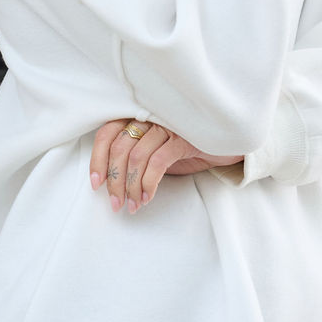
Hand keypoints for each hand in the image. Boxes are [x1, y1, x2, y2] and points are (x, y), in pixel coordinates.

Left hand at [89, 117, 243, 213]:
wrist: (225, 144)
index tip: (96, 184)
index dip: (97, 159)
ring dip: (131, 187)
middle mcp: (150, 116)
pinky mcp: (183, 137)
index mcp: (137, 115)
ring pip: (137, 157)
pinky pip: (158, 162)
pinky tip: (148, 197)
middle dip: (115, 181)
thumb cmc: (186, 146)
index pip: (106, 133)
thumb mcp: (154, 148)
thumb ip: (133, 154)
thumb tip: (109, 181)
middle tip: (115, 204)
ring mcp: (167, 125)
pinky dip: (149, 183)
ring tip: (133, 206)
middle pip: (119, 148)